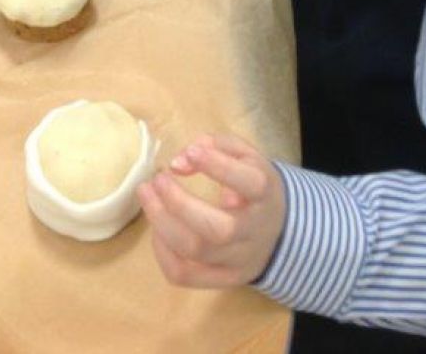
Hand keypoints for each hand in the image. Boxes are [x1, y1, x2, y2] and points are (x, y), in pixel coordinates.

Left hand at [138, 133, 284, 287]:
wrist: (278, 231)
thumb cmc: (253, 186)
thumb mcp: (245, 156)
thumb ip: (217, 147)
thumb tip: (180, 161)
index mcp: (266, 195)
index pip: (250, 183)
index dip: (219, 166)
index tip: (191, 152)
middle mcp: (254, 232)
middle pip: (218, 229)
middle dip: (179, 203)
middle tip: (158, 179)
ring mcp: (238, 262)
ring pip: (195, 252)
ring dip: (162, 222)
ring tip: (147, 194)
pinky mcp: (222, 279)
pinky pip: (184, 275)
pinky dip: (162, 252)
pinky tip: (156, 228)